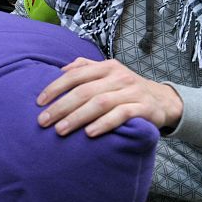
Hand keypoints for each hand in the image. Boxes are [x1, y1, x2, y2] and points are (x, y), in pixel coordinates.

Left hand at [36, 57, 182, 137]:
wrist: (162, 101)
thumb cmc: (126, 90)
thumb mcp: (108, 74)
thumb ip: (86, 68)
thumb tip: (61, 69)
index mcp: (107, 67)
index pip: (76, 74)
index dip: (55, 87)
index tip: (39, 102)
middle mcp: (119, 77)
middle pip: (85, 91)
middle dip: (61, 107)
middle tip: (44, 122)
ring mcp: (132, 92)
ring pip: (100, 103)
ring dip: (78, 117)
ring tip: (61, 130)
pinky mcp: (143, 108)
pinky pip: (122, 115)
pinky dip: (104, 124)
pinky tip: (90, 133)